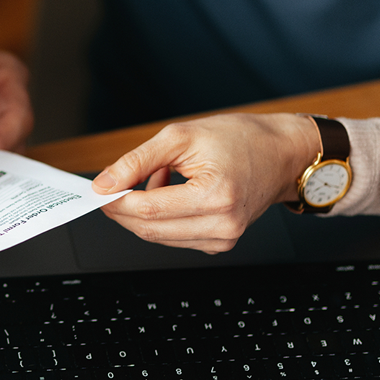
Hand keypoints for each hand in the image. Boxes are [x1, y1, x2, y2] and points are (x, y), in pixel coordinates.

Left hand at [91, 113, 319, 253]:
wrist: (282, 153)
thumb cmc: (241, 139)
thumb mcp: (181, 136)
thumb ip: (137, 161)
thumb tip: (105, 183)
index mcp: (215, 197)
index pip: (147, 210)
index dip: (115, 201)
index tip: (97, 189)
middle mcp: (222, 226)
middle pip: (149, 229)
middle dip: (121, 210)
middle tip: (108, 188)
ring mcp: (223, 239)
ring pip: (158, 236)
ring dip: (141, 213)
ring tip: (152, 178)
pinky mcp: (220, 242)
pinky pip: (174, 236)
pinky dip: (160, 217)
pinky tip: (167, 192)